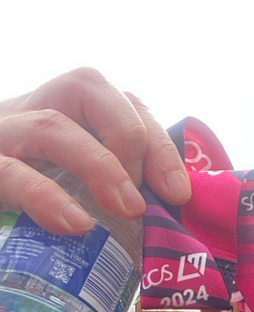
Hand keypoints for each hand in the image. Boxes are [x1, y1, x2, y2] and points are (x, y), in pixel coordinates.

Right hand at [0, 67, 189, 233]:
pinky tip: (77, 224)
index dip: (158, 144)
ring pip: (50, 125)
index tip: (177, 193)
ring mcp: (3, 135)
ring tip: (127, 210)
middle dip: (130, 140)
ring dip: (99, 166)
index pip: (121, 102)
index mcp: (62, 111)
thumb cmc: (32, 206)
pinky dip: (47, 197)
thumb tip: (171, 209)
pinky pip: (11, 173)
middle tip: (142, 200)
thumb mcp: (77, 188)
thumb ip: (118, 187)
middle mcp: (30, 111)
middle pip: (85, 87)